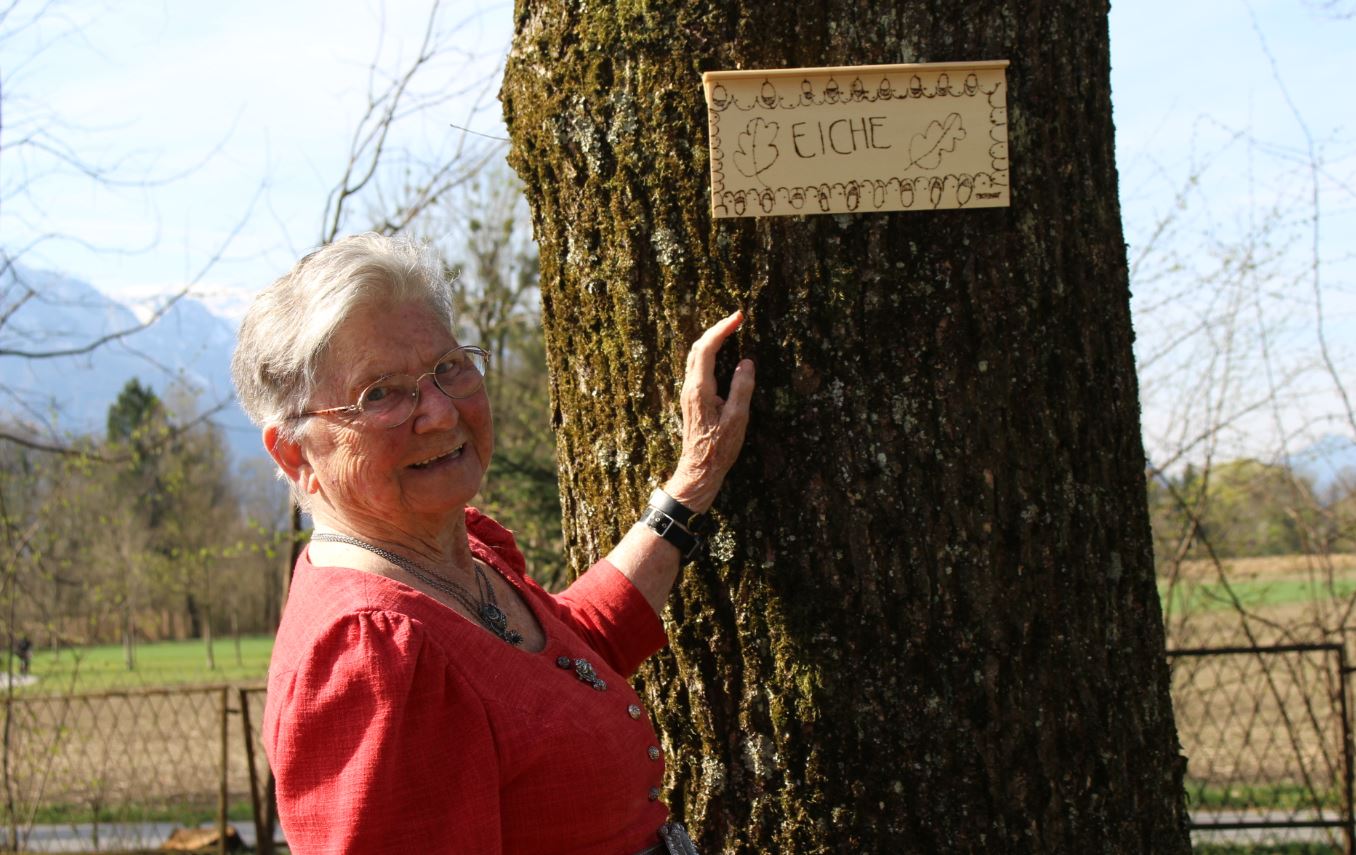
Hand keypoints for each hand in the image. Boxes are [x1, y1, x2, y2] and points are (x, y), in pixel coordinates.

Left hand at [664, 310, 755, 513]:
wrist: (699, 469)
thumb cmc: (719, 448)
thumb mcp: (737, 419)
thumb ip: (742, 388)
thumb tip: (746, 363)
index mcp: (700, 389)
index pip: (707, 349)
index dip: (722, 329)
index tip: (738, 317)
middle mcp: (690, 387)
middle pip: (698, 348)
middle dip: (717, 329)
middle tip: (737, 318)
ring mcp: (689, 393)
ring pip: (696, 357)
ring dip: (712, 339)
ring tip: (731, 330)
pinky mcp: (692, 399)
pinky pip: (698, 367)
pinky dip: (710, 353)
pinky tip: (722, 354)